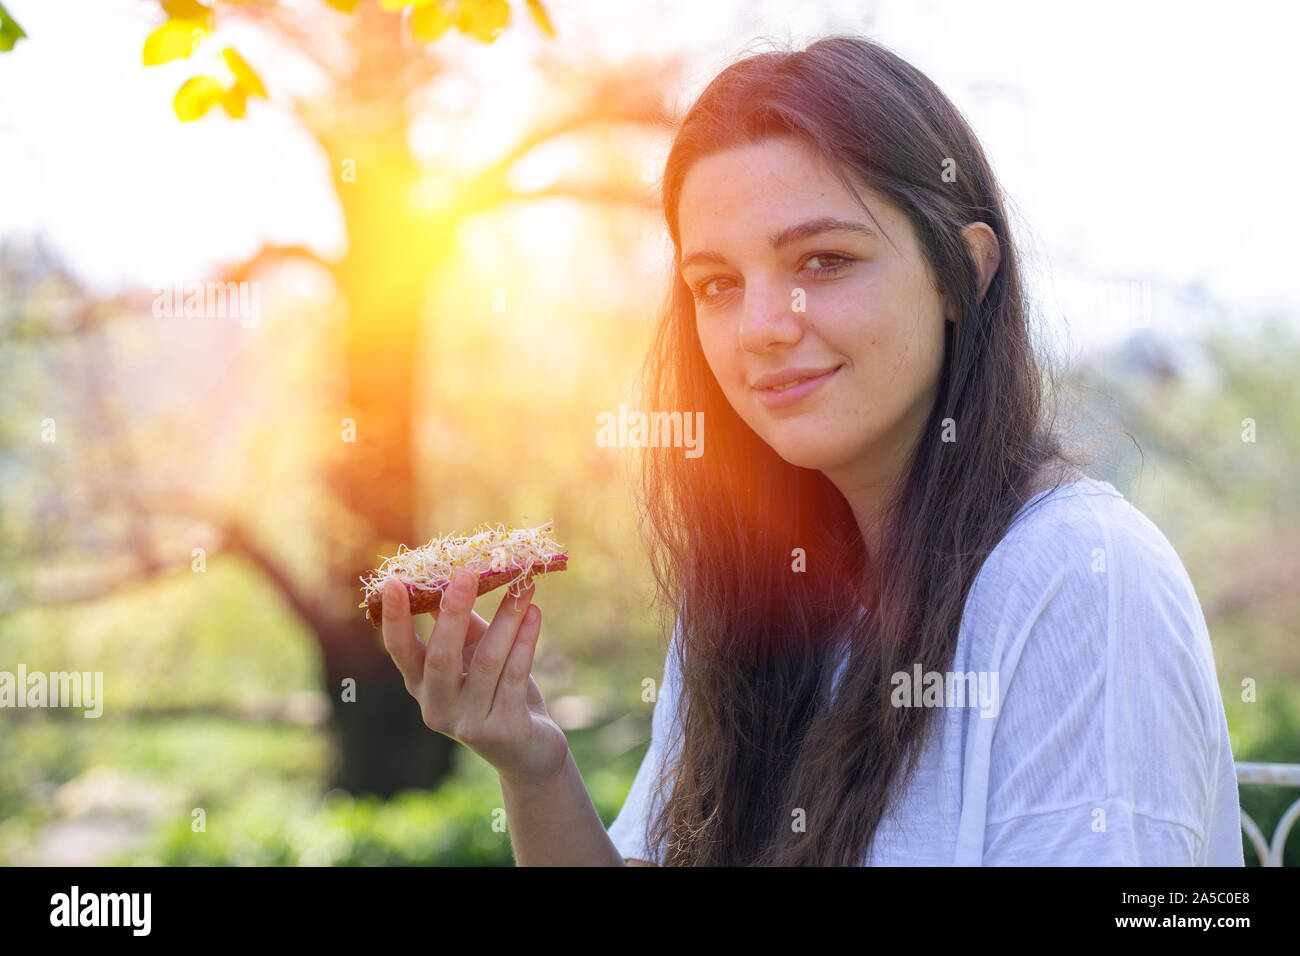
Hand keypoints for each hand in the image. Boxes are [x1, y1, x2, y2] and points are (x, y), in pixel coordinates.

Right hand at [380, 571, 569, 786]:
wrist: (529, 751)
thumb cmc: (497, 691)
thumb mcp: (474, 656)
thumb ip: (462, 625)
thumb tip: (454, 574)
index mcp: (421, 687)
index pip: (400, 651)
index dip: (395, 619)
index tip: (393, 582)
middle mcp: (437, 708)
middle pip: (440, 657)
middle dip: (452, 613)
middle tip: (465, 574)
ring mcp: (469, 723)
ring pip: (488, 662)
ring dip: (507, 619)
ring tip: (523, 586)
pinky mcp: (503, 729)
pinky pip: (516, 675)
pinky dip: (526, 641)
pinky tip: (534, 614)